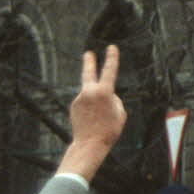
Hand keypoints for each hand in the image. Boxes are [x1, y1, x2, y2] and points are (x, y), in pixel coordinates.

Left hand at [57, 45, 127, 180]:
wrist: (89, 144)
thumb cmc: (109, 130)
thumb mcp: (120, 113)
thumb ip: (114, 99)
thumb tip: (107, 95)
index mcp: (104, 92)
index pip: (109, 70)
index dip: (112, 58)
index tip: (111, 48)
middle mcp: (89, 92)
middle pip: (88, 73)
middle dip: (89, 62)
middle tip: (88, 53)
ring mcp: (79, 99)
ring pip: (90, 93)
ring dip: (95, 100)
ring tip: (99, 116)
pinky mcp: (73, 106)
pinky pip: (85, 103)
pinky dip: (90, 108)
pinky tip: (92, 120)